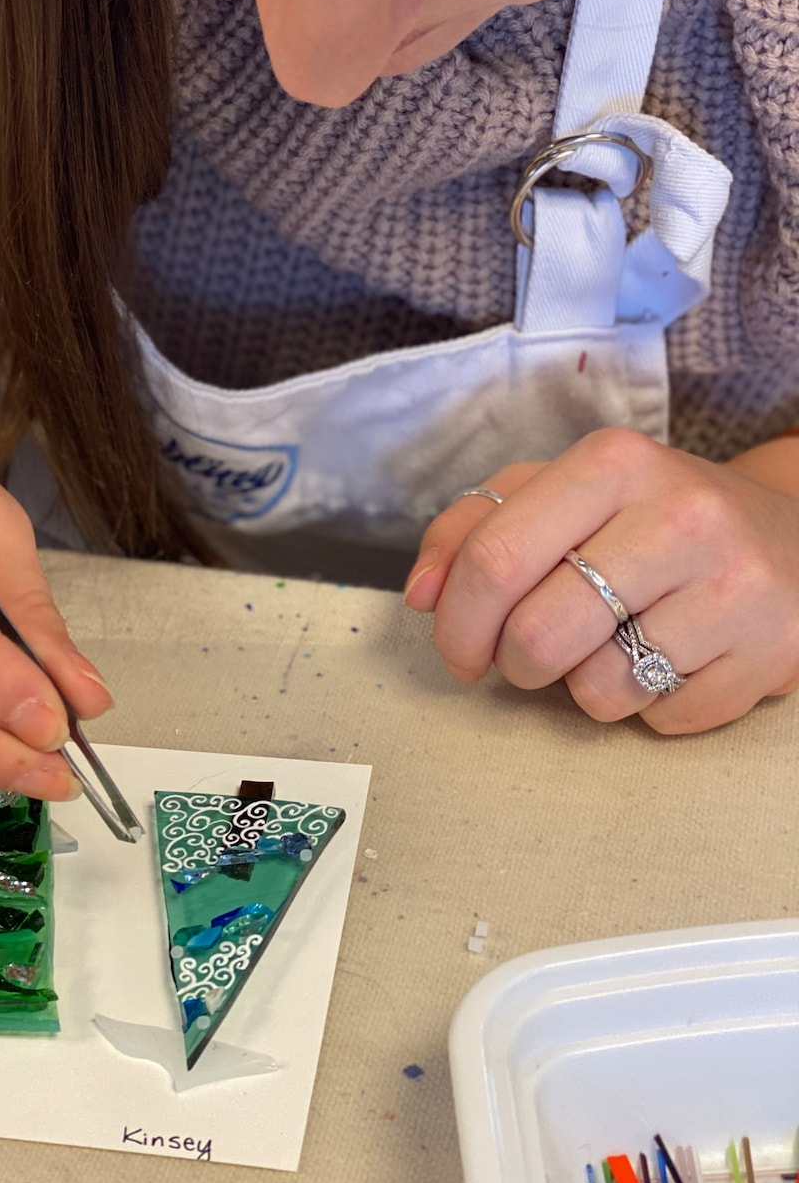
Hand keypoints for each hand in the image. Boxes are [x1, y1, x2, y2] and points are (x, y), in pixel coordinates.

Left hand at [404, 429, 798, 732]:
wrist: (787, 536)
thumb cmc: (647, 517)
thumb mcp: (561, 493)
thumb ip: (473, 528)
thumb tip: (420, 593)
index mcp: (612, 463)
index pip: (494, 559)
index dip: (457, 621)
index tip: (459, 649)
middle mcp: (679, 516)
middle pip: (537, 634)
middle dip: (514, 664)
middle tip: (528, 655)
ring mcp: (732, 588)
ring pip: (598, 689)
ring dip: (583, 687)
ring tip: (611, 646)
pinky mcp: (769, 655)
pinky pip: (661, 718)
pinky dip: (648, 706)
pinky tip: (670, 659)